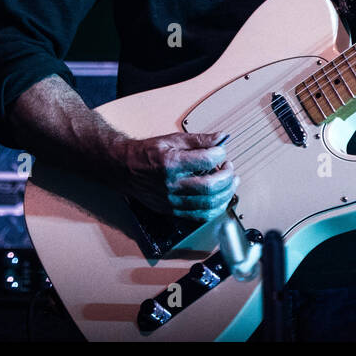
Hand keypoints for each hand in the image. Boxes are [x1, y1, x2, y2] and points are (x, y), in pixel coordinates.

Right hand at [109, 131, 237, 221]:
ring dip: (226, 193)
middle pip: (211, 186)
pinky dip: (215, 208)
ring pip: (209, 204)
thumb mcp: (173, 140)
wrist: (125, 169)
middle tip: (228, 167)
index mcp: (171, 164)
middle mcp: (171, 185)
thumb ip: (199, 140)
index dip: (220, 154)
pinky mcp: (172, 211)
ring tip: (229, 182)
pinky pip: (200, 216)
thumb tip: (221, 139)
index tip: (222, 151)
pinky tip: (220, 198)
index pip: (206, 160)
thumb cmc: (147, 153)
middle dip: (227, 176)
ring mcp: (172, 201)